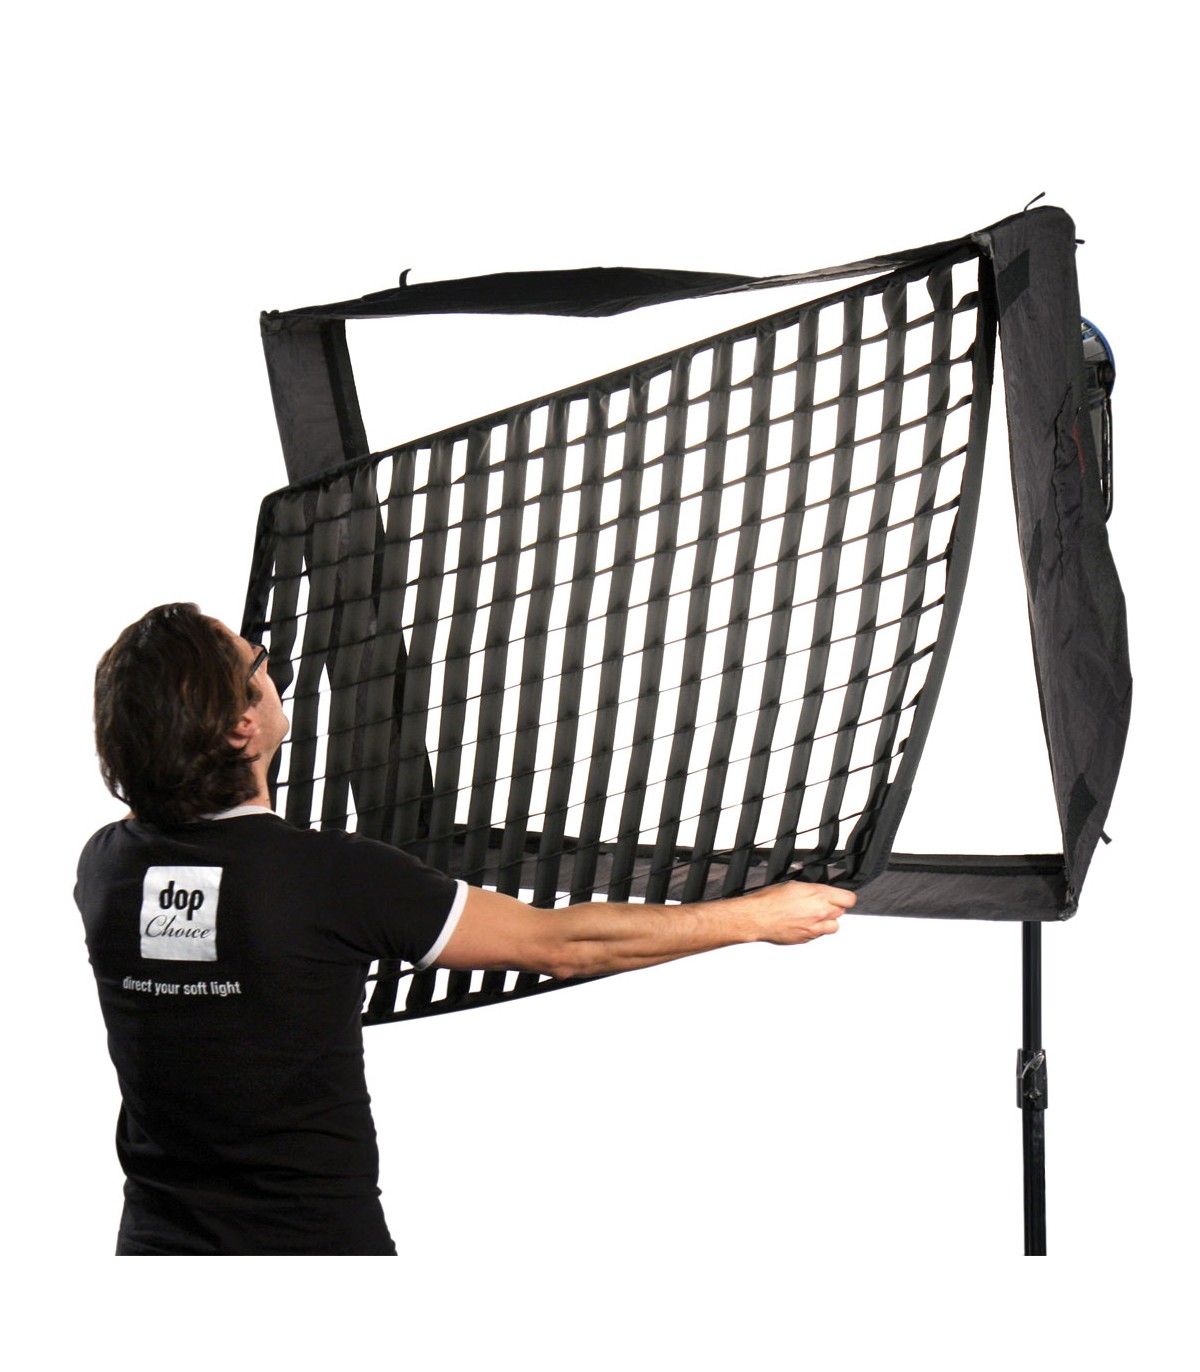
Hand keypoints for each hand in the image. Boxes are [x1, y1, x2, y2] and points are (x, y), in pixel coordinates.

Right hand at [739, 881, 855, 945]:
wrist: (757, 917)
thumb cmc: (770, 900)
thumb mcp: (794, 885)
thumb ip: (813, 890)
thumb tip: (821, 892)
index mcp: (818, 895)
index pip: (849, 899)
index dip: (845, 898)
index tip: (841, 897)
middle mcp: (820, 913)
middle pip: (841, 912)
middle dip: (834, 908)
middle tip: (820, 904)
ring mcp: (814, 928)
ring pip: (834, 926)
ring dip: (827, 921)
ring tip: (813, 916)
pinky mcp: (807, 938)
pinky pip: (818, 935)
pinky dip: (814, 929)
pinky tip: (801, 923)